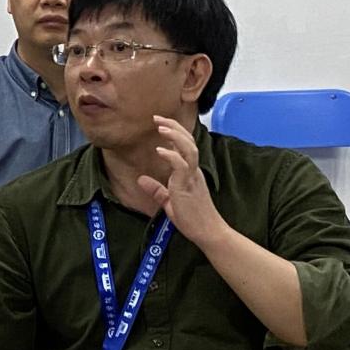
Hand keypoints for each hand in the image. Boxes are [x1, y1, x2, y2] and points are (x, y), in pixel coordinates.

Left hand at [137, 116, 225, 244]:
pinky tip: (160, 150)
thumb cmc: (193, 219)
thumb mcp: (170, 202)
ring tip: (161, 126)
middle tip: (157, 117)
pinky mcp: (188, 187)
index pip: (185, 146)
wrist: (209, 232)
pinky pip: (181, 166)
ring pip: (188, 150)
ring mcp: (192, 178)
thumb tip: (141, 180)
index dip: (174, 133)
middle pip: (188, 142)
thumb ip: (157, 190)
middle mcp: (193, 172)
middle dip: (174, 127)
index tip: (160, 123)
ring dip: (175, 136)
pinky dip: (171, 156)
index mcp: (190, 173)